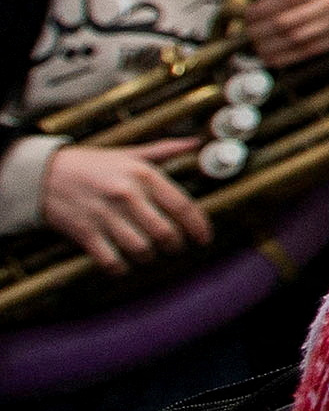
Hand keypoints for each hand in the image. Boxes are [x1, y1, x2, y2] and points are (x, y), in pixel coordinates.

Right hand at [41, 141, 209, 272]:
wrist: (43, 174)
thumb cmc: (92, 164)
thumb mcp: (129, 153)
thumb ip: (165, 150)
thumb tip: (196, 142)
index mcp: (143, 175)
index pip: (182, 206)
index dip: (199, 226)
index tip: (204, 239)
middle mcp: (127, 196)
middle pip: (165, 233)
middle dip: (175, 245)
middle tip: (175, 247)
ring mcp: (105, 216)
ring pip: (142, 249)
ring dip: (150, 256)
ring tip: (150, 253)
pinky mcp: (85, 234)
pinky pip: (112, 261)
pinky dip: (122, 268)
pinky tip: (124, 263)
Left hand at [240, 0, 328, 66]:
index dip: (264, 6)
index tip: (248, 13)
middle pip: (288, 20)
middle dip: (261, 29)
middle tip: (245, 32)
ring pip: (295, 38)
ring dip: (270, 45)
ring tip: (254, 46)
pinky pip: (308, 52)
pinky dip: (287, 57)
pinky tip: (272, 58)